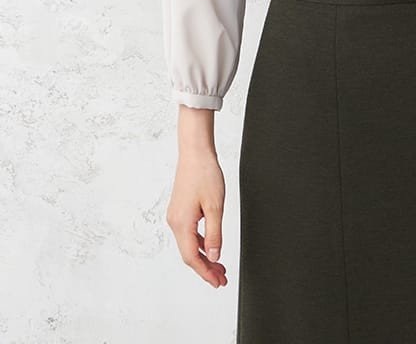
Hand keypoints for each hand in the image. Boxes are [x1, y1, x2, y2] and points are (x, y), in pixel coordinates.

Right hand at [166, 148, 227, 287]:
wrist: (195, 152)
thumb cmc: (205, 174)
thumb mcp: (216, 207)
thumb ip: (215, 234)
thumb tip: (214, 256)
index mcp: (182, 224)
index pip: (192, 258)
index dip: (205, 273)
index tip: (218, 282)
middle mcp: (175, 222)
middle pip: (189, 254)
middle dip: (206, 268)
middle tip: (222, 278)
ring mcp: (175, 216)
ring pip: (189, 244)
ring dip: (204, 256)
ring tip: (220, 266)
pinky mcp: (179, 210)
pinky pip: (189, 234)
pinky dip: (200, 243)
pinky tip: (211, 246)